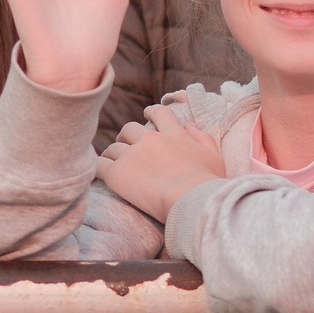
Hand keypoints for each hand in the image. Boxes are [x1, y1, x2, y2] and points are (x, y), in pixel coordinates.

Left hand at [98, 103, 223, 223]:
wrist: (191, 200)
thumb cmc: (207, 183)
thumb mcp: (213, 155)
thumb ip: (201, 136)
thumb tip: (188, 125)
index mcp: (174, 134)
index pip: (159, 113)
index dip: (151, 112)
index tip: (146, 113)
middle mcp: (150, 139)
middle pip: (129, 129)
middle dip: (127, 136)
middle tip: (127, 146)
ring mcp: (132, 154)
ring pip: (114, 147)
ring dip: (114, 153)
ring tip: (113, 162)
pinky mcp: (117, 173)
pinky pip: (100, 165)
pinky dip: (100, 168)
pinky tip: (101, 174)